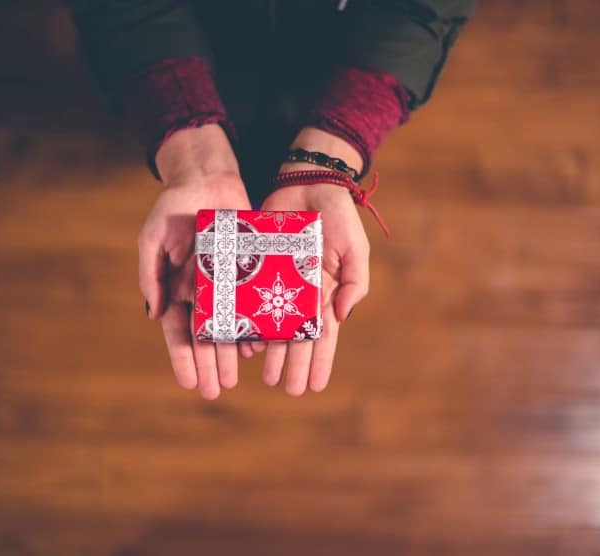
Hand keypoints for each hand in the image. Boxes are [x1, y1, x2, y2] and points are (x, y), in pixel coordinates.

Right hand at [139, 124, 251, 399]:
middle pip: (205, 338)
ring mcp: (227, 285)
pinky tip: (258, 347)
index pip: (179, 331)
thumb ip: (151, 274)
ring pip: (229, 327)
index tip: (189, 383)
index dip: (183, 358)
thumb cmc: (175, 207)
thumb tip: (154, 314)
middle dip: (209, 365)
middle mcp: (203, 293)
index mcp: (177, 289)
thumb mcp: (154, 237)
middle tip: (216, 390)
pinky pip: (253, 305)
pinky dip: (255, 326)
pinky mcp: (249, 273)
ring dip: (230, 354)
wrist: (208, 180)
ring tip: (234, 377)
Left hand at [255, 128, 370, 394]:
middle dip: (294, 365)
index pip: (323, 336)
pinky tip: (245, 343)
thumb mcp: (354, 248)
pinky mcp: (255, 268)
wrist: (306, 183)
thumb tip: (342, 316)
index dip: (320, 361)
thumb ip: (354, 282)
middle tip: (288, 389)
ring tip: (265, 376)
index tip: (316, 386)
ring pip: (272, 325)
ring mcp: (277, 283)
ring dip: (271, 352)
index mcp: (325, 293)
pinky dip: (248, 321)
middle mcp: (300, 294)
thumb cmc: (336, 216)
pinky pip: (249, 300)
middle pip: (296, 338)